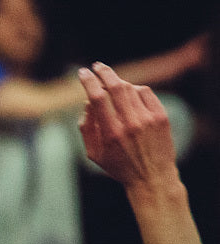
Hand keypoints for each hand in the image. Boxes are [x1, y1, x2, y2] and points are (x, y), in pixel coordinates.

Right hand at [77, 63, 178, 195]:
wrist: (152, 178)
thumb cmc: (119, 166)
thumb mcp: (94, 154)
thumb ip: (86, 128)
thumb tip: (87, 103)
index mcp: (111, 133)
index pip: (97, 98)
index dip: (89, 82)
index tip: (82, 73)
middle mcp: (131, 123)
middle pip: (116, 87)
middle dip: (104, 72)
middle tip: (97, 66)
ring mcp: (148, 119)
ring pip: (130, 88)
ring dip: (118, 84)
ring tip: (113, 87)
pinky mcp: (161, 116)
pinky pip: (145, 93)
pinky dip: (135, 90)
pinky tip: (130, 95)